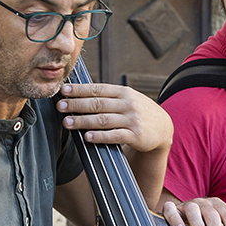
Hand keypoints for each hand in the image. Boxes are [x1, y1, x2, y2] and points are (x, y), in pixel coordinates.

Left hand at [57, 83, 172, 153]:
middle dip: (77, 104)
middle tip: (60, 106)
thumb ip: (110, 96)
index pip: (98, 89)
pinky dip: (100, 136)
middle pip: (98, 104)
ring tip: (67, 122)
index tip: (64, 90)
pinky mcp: (136, 135)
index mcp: (124, 92)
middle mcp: (128, 104)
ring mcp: (132, 120)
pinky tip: (87, 137)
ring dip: (83, 121)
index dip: (80, 89)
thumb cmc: (140, 112)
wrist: (164, 128)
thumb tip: (80, 93)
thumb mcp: (129, 98)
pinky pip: (115, 136)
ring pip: (103, 120)